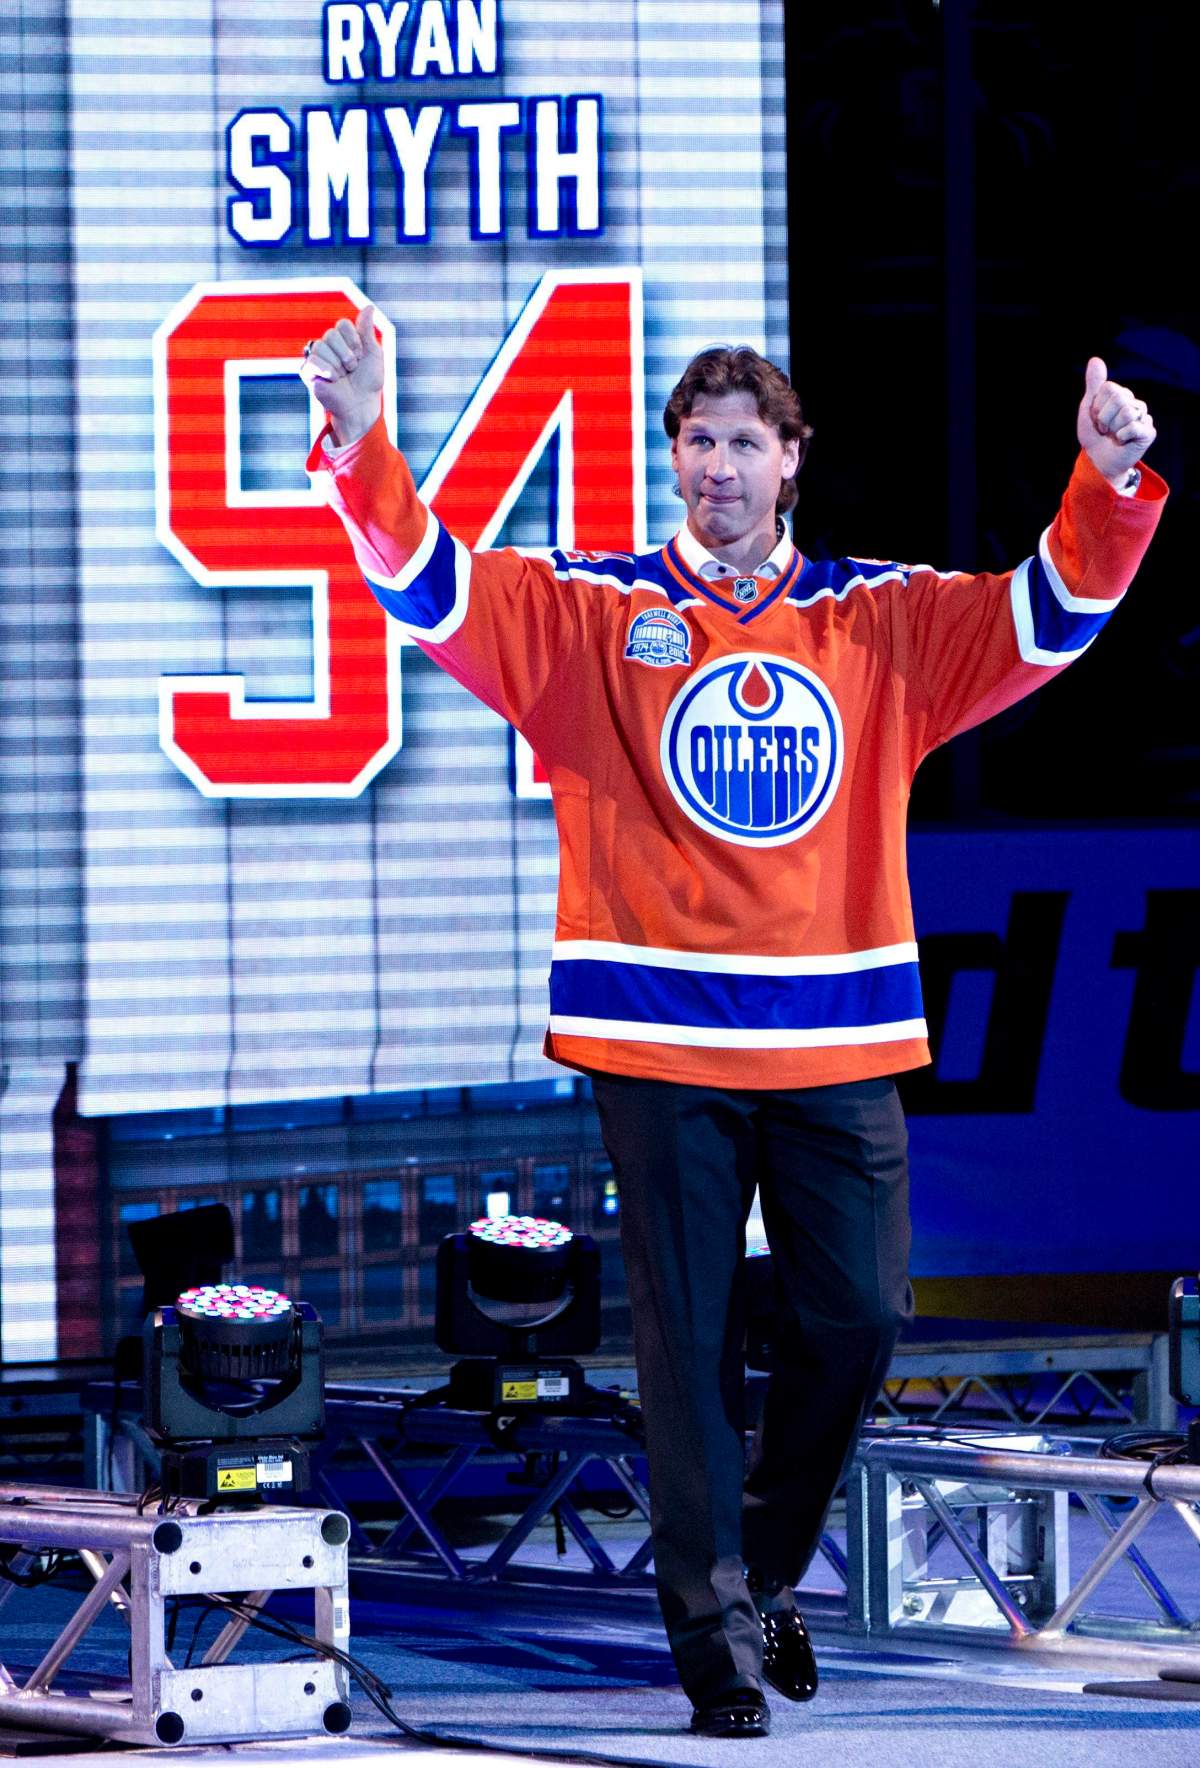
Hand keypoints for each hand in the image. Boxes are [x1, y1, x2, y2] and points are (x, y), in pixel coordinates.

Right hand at [299, 305, 383, 446]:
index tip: (360, 356)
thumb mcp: (373, 352)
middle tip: (352, 369)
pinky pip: (312, 361)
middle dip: (347, 354)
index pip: (343, 324)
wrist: (362, 404)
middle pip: (331, 334)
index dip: (355, 341)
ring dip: (338, 364)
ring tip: (343, 376)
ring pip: (321, 346)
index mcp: (343, 339)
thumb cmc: (369, 381)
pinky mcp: (308, 372)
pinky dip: (326, 370)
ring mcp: (317, 358)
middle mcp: (328, 346)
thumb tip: (369, 307)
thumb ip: (367, 330)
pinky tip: (333, 379)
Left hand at [1077, 357, 1155, 485]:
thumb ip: (1094, 384)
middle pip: (1119, 398)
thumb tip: (1095, 359)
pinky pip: (1134, 426)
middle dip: (1104, 417)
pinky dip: (1122, 436)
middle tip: (1104, 429)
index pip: (1109, 388)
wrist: (1098, 461)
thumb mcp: (1088, 408)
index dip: (1097, 406)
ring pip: (1127, 412)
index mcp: (1121, 394)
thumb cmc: (1094, 435)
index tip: (1096, 418)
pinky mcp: (1148, 432)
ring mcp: (1144, 417)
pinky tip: (1122, 441)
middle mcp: (1135, 402)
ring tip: (1113, 435)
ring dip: (1113, 428)